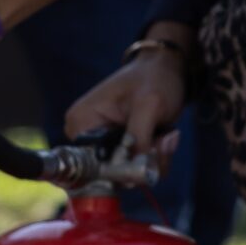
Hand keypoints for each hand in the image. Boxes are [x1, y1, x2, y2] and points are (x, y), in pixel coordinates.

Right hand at [63, 41, 191, 171]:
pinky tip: (161, 138)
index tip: (144, 160)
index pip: (90, 166)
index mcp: (80, 124)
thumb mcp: (149, 105)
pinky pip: (132, 168)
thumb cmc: (153, 78)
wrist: (165, 67)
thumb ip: (140, 140)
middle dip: (140, 164)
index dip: (118, 170)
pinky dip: (151, 158)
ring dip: (150, 160)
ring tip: (164, 135)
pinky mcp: (115, 148)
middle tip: (161, 141)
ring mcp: (100, 144)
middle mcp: (84, 138)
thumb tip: (134, 177)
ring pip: (124, 173)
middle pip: (108, 173)